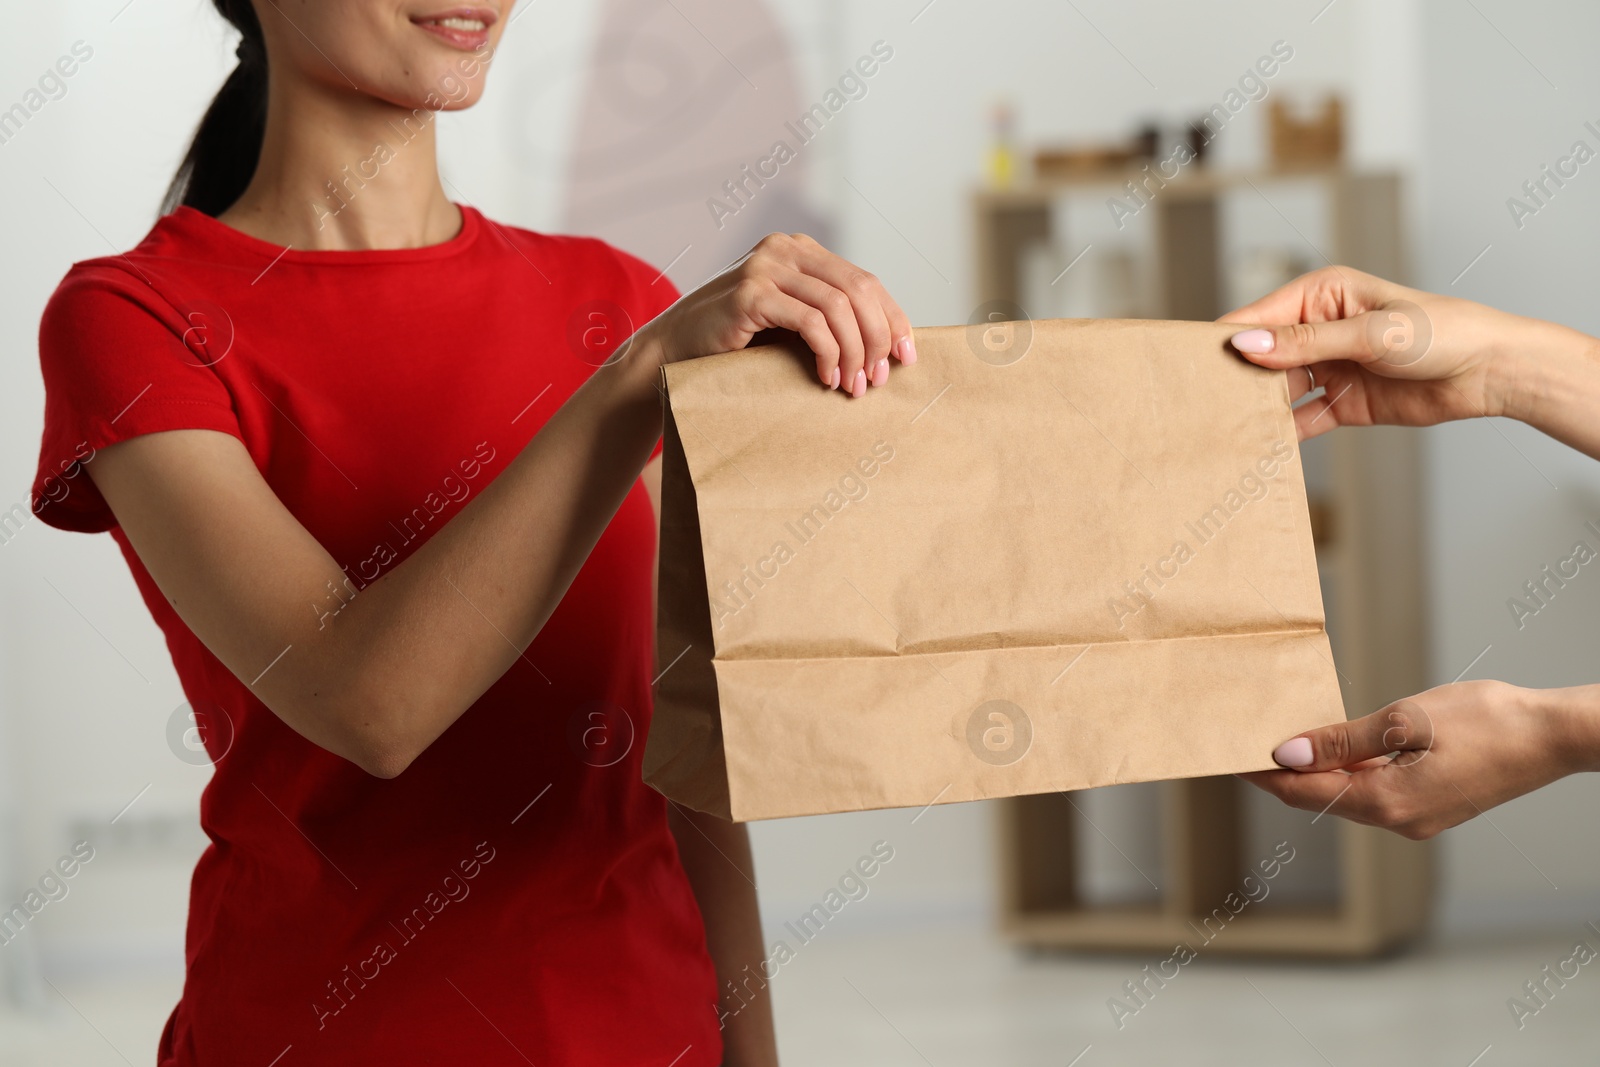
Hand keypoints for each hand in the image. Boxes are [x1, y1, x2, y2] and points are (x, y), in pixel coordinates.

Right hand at [639, 232, 914, 397]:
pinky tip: (826, 378)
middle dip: (877, 338)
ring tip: (854, 387)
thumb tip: (886, 344)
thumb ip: (825, 316)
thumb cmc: (734, 344)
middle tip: (880, 379)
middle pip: (859, 290)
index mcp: (799, 251)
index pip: (865, 280)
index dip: (893, 318)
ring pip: (839, 307)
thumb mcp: (787, 322)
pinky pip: (811, 322)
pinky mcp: (750, 294)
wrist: (673, 351)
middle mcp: (784, 250)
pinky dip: (828, 353)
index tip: (908, 356)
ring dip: (855, 352)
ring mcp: (765, 267)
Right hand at [1220, 266, 1522, 440]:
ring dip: (1255, 409)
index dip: (1227, 341)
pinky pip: (1300, 419)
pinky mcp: (1340, 402)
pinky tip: (1262, 447)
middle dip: (1236, 379)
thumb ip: (1305, 343)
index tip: (1195, 366)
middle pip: (1261, 356)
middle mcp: (1318, 329)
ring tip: (1225, 429)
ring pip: (1276, 390)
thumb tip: (1247, 345)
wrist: (1492, 372)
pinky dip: (1282, 434)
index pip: (1258, 318)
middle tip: (1204, 405)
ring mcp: (1327, 367)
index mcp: (1320, 294)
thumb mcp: (1371, 333)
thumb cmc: (1444, 332)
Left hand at [1240, 680, 1590, 839]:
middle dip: (1279, 772)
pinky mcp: (1430, 806)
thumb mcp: (1405, 722)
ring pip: (1345, 795)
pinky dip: (1345, 771)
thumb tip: (1288, 753)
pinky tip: (1332, 747)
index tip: (1227, 753)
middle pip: (1317, 797)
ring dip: (1312, 770)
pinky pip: (1373, 792)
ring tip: (1278, 738)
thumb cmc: (1487, 722)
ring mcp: (1415, 818)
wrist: (1552, 736)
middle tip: (1242, 741)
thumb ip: (1342, 740)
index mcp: (1386, 804)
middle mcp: (1397, 821)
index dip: (1260, 773)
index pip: (1301, 792)